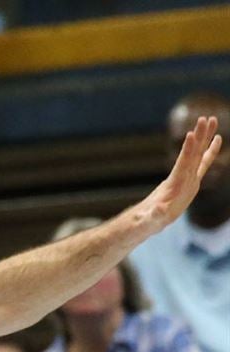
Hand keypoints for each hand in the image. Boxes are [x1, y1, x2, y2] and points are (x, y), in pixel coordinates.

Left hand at [137, 116, 222, 231]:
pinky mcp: (191, 181)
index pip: (182, 164)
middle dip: (199, 136)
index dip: (187, 150)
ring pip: (198, 153)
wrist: (146, 219)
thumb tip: (158, 210)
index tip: (191, 134)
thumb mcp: (150, 219)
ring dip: (205, 137)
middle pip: (192, 153)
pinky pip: (203, 163)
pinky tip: (217, 138)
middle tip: (205, 118)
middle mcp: (181, 176)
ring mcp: (187, 177)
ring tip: (212, 119)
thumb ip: (154, 214)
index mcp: (174, 184)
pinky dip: (210, 151)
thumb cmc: (146, 220)